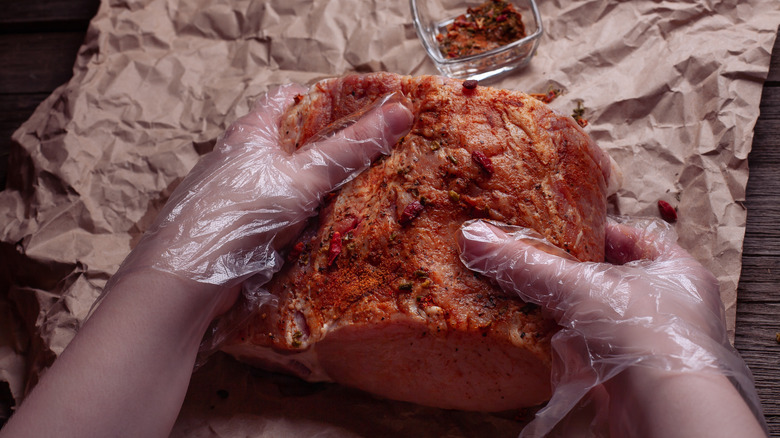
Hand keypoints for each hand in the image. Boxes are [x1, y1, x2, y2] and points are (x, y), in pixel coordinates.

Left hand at [0, 84, 413, 437]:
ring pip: (286, 186)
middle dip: (329, 154)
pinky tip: (323, 235)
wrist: (186, 280)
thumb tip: (402, 111)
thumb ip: (351, 148)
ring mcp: (236, 196)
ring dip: (316, 194)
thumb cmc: (242, 211)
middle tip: (370, 161)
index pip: (289, 100)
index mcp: (251, 132)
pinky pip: (277, 219)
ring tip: (357, 199)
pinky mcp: (236, 231)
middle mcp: (240, 158)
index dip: (325, 101)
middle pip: (291, 145)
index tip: (362, 114)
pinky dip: (301, 224)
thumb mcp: (303, 175)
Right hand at [457, 218, 766, 436]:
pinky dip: (569, 346)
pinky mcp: (632, 377)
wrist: (660, 409)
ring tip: (530, 298)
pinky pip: (594, 352)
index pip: (629, 237)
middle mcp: (671, 306)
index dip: (592, 231)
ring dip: (568, 313)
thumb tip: (474, 237)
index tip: (556, 230)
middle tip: (535, 264)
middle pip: (612, 279)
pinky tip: (542, 340)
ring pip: (601, 318)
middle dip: (573, 274)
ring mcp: (652, 344)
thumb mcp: (577, 285)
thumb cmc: (642, 333)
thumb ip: (525, 263)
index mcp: (674, 270)